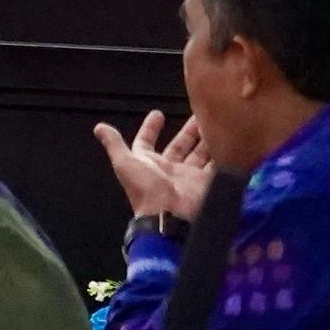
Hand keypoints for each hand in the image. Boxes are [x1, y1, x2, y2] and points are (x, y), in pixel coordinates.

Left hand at [92, 109, 217, 228]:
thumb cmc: (145, 189)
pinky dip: (221, 155)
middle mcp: (168, 169)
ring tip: (216, 124)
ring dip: (207, 139)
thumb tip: (99, 127)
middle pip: (180, 145)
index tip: (158, 113)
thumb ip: (114, 144)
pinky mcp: (206, 183)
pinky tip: (229, 142)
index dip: (150, 128)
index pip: (147, 141)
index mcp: (147, 163)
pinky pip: (215, 165)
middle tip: (200, 114)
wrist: (171, 216)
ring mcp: (188, 176)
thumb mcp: (125, 163)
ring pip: (200, 153)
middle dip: (189, 131)